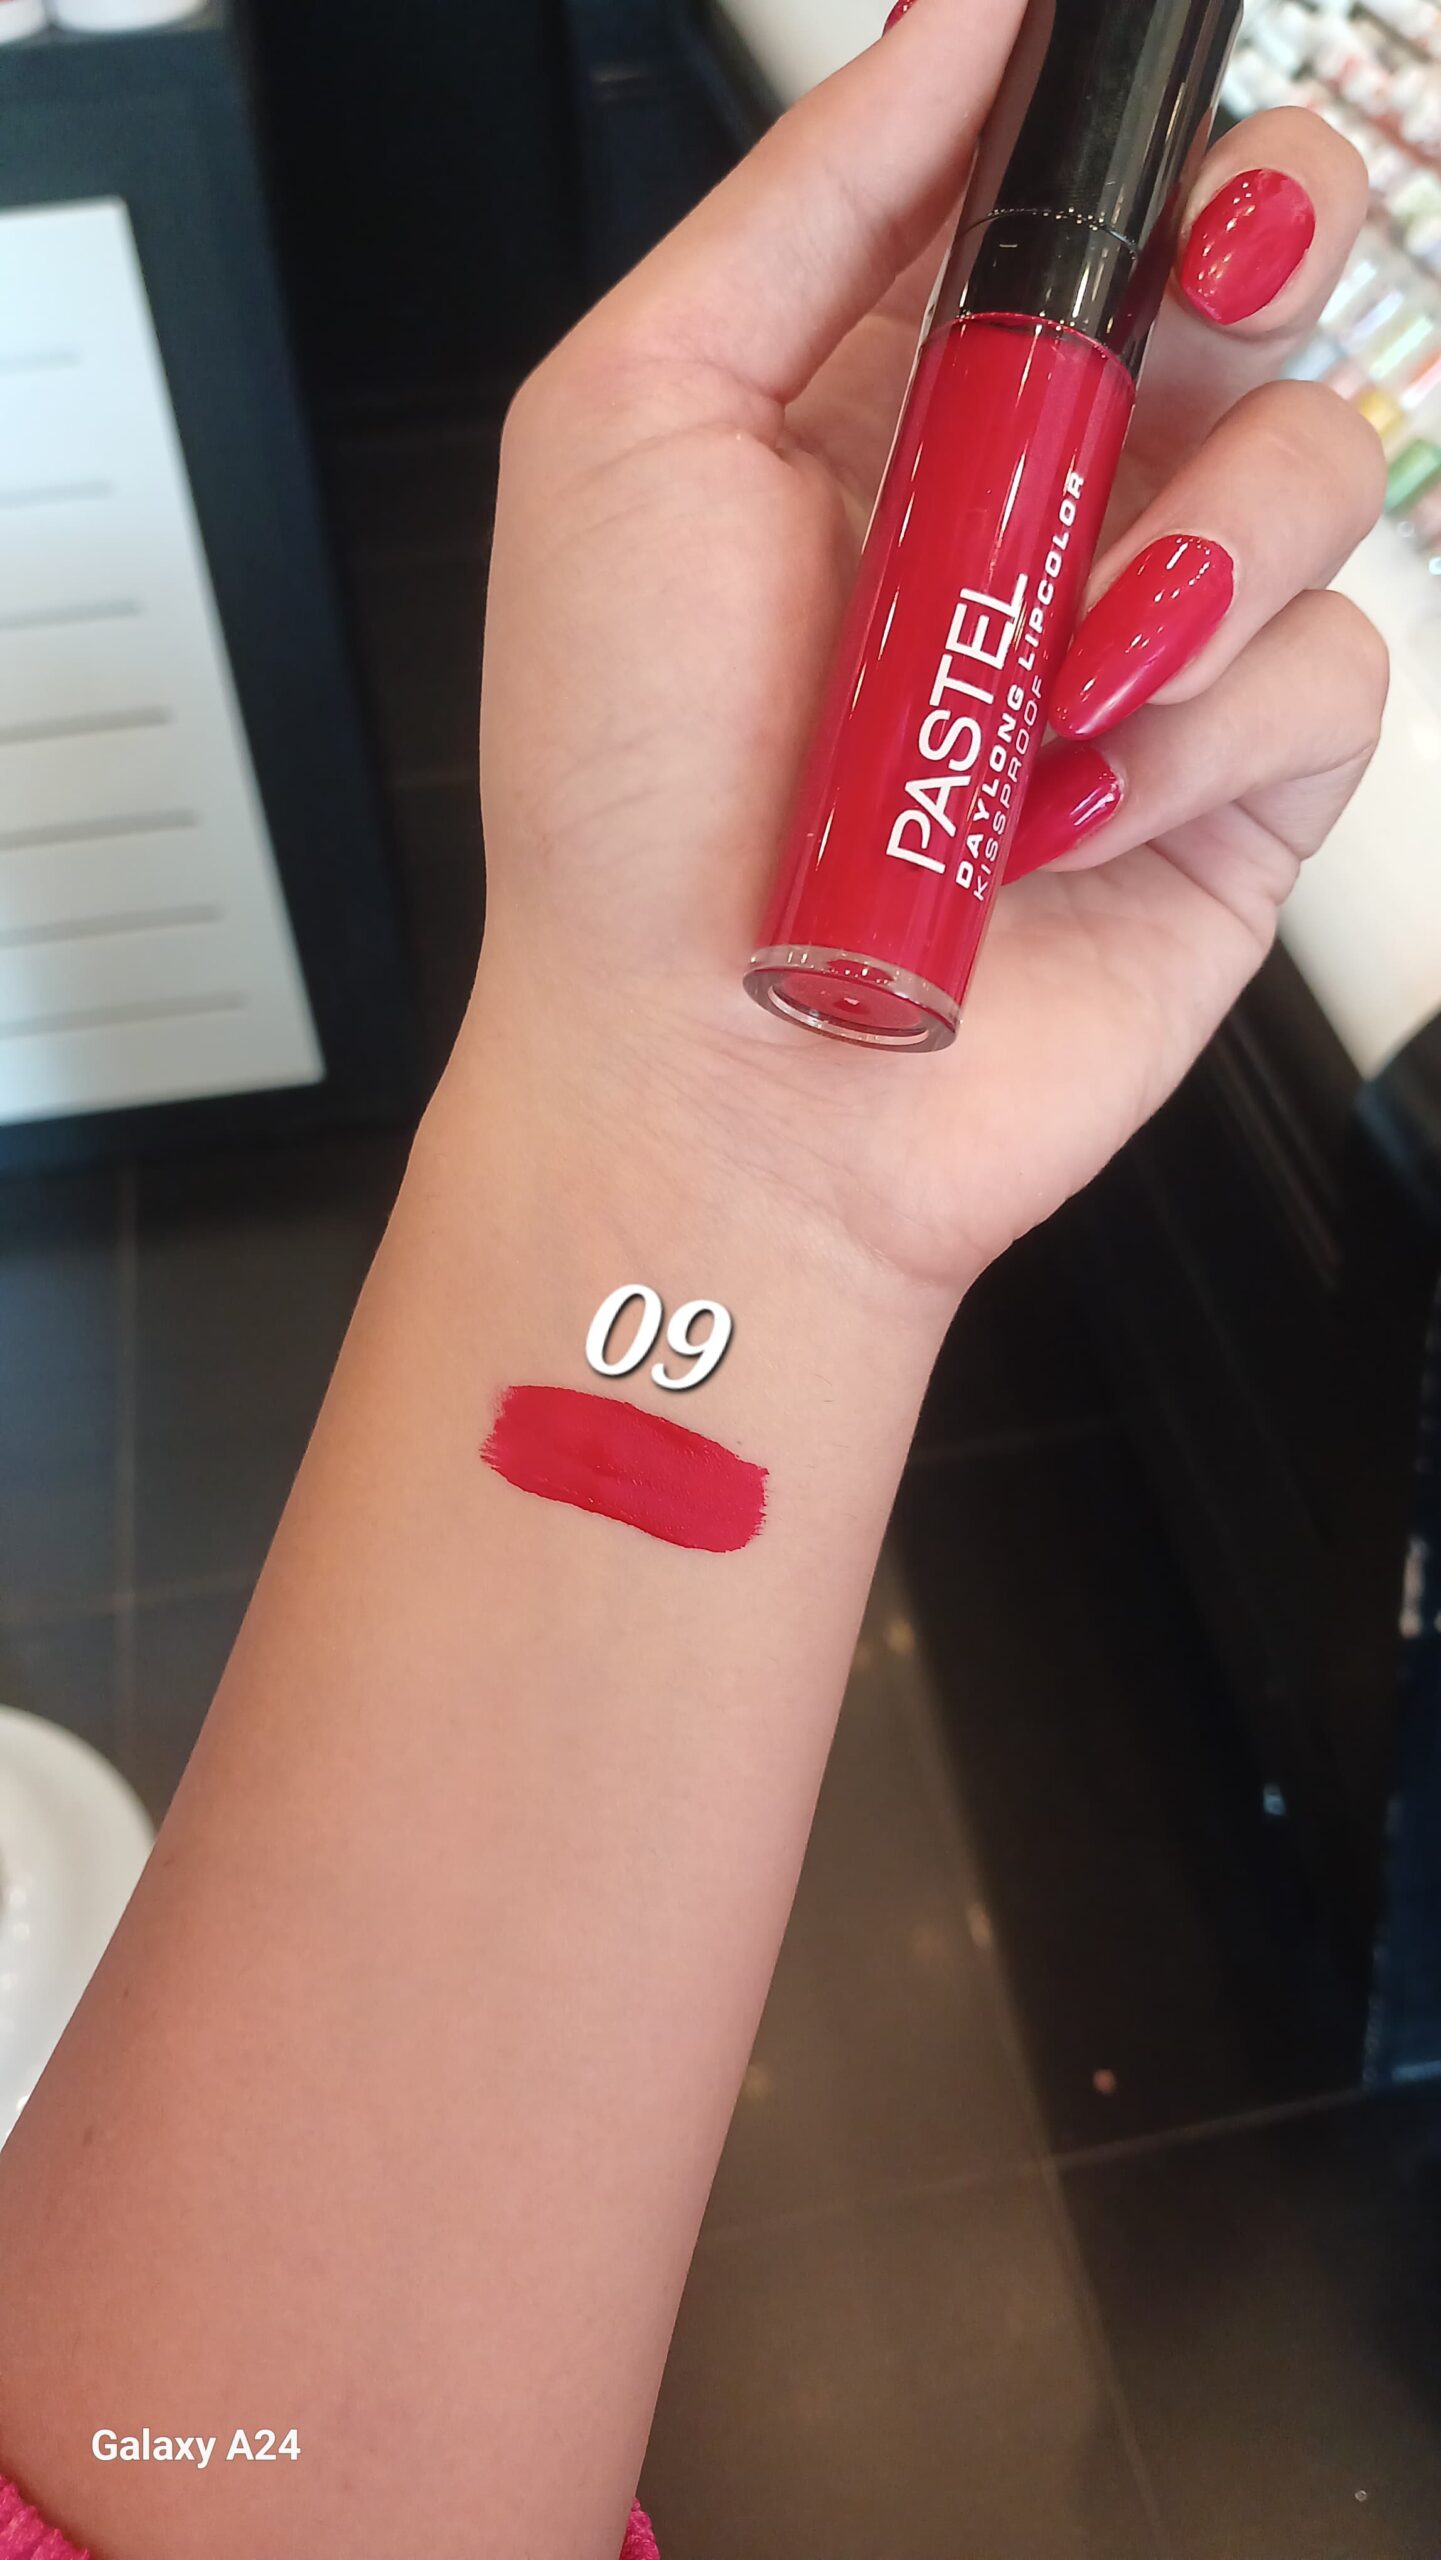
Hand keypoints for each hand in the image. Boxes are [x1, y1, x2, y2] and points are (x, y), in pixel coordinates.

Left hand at [474, 0, 1383, 1296]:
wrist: (706, 1081)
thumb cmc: (626, 798)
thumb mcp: (634, 424)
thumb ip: (813, 197)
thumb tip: (967, 10)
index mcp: (900, 390)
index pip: (1077, 181)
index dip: (1134, 127)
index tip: (1133, 131)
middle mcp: (1046, 498)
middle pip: (1261, 264)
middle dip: (1258, 239)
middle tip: (1184, 308)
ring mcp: (1149, 641)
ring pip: (1328, 451)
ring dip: (1199, 542)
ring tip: (1045, 677)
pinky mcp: (1234, 787)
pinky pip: (1334, 665)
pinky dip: (1202, 730)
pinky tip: (1068, 807)